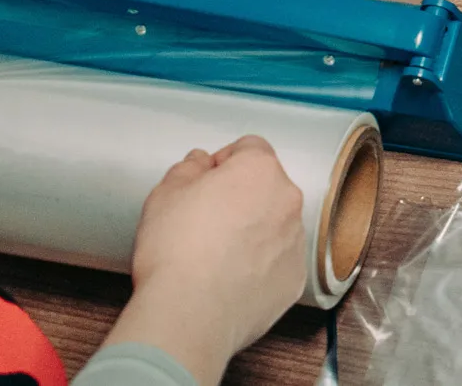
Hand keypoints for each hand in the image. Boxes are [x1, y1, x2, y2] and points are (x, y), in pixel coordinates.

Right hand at [106, 137, 306, 385]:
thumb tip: (201, 163)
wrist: (189, 313)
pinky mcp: (294, 280)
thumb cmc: (176, 248)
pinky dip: (261, 266)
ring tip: (218, 255)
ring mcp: (296, 242)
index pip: (249, 149)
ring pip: (276, 225)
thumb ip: (189, 168)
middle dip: (241, 197)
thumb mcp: (166, 192)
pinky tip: (231, 279)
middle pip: (267, 187)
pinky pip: (279, 263)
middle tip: (208, 220)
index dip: (223, 162)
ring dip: (254, 231)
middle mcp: (288, 201)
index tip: (204, 183)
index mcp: (260, 170)